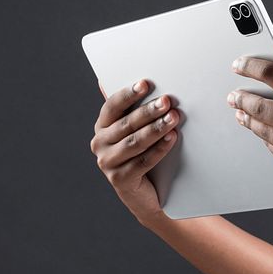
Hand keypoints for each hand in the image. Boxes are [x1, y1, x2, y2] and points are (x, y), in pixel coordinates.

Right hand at [90, 80, 180, 223]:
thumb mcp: (138, 130)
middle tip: (167, 101)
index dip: (128, 94)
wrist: (146, 192)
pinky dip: (159, 148)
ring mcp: (107, 163)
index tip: (146, 84)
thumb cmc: (144, 153)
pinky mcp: (119, 179)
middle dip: (148, 111)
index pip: (112, 106)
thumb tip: (141, 80)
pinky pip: (142, 161)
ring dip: (155, 129)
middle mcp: (99, 143)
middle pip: (126, 124)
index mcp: (102, 126)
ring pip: (134, 142)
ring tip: (173, 118)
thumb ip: (136, 109)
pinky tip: (172, 138)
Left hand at [227, 46, 272, 183]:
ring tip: (242, 113)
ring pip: (264, 131)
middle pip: (259, 106)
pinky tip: (265, 134)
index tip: (240, 63)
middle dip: (242, 96)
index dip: (251, 66)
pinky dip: (267, 141)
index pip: (271, 75)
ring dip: (249, 120)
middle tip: (234, 93)